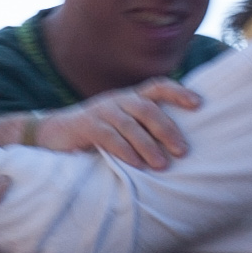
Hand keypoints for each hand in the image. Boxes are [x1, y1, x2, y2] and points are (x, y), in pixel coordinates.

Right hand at [27, 80, 200, 170]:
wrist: (52, 135)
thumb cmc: (95, 134)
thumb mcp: (121, 126)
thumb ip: (143, 129)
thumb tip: (178, 146)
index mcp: (130, 98)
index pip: (158, 87)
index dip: (179, 92)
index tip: (199, 104)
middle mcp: (118, 100)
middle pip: (148, 108)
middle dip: (167, 129)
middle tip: (182, 151)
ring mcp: (101, 110)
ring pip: (130, 124)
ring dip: (148, 145)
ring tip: (161, 165)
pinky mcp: (85, 125)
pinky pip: (109, 136)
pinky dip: (124, 150)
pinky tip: (136, 165)